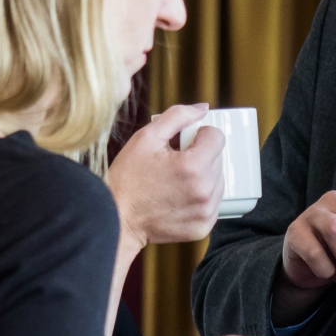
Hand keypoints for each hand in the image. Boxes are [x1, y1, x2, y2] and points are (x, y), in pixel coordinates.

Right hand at [108, 103, 225, 249]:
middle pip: (217, 159)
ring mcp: (206, 211)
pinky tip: (177, 197)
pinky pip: (212, 202)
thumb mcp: (146, 138)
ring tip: (174, 181)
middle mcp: (205, 190)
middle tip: (173, 163)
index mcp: (194, 166)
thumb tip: (202, 109)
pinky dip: (199, 197)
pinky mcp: (203, 227)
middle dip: (199, 156)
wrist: (118, 220)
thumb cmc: (128, 180)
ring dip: (201, 176)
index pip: (217, 137)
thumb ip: (177, 116)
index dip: (199, 135)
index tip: (183, 143)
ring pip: (217, 180)